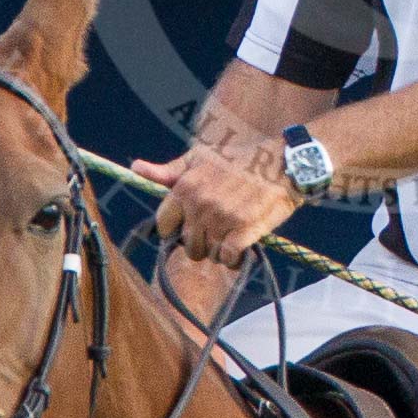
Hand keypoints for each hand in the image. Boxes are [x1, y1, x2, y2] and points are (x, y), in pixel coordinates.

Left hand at [131, 138, 302, 267]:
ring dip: (220, 249)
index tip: (192, 225)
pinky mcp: (243, 230)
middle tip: (219, 227)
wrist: (282, 164)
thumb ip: (167, 172)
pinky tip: (243, 244)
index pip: (164, 226)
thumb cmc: (238, 161)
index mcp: (185, 188)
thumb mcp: (199, 159)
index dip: (177, 229)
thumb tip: (135, 168)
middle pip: (187, 246)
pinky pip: (229, 258)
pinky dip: (235, 257)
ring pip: (208, 254)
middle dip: (202, 242)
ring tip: (232, 232)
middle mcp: (200, 204)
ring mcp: (221, 219)